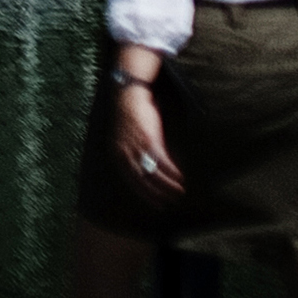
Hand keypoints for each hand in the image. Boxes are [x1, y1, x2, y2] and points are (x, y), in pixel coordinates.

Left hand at [115, 84, 182, 199]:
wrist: (130, 94)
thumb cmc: (129, 114)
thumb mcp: (126, 137)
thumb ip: (133, 152)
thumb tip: (145, 167)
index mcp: (117, 153)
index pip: (131, 180)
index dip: (144, 193)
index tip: (155, 203)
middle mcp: (125, 153)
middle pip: (141, 180)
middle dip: (155, 193)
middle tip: (167, 203)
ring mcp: (138, 146)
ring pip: (153, 172)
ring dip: (167, 184)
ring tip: (178, 192)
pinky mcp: (149, 139)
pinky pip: (161, 160)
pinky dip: (171, 171)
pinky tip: (180, 177)